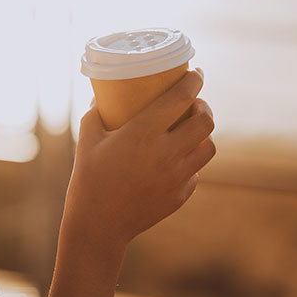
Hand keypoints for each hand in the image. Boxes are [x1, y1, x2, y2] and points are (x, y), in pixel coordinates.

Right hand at [63, 69, 215, 247]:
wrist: (99, 223)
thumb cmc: (89, 176)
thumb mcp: (87, 137)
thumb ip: (96, 112)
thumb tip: (102, 94)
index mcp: (144, 133)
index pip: (181, 97)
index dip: (193, 81)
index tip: (195, 73)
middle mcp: (167, 152)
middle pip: (205, 122)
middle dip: (204, 107)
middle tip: (194, 103)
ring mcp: (177, 176)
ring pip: (209, 147)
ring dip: (203, 134)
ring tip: (190, 129)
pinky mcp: (181, 194)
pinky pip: (195, 171)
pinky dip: (190, 160)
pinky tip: (176, 158)